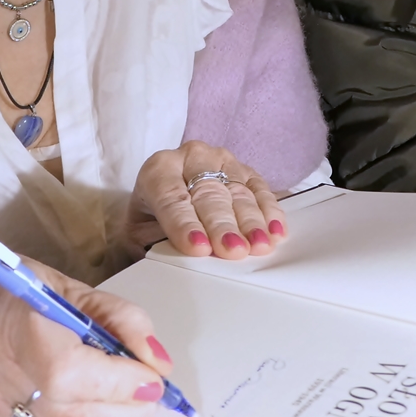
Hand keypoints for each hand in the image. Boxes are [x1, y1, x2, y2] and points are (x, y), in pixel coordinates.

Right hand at [0, 253, 175, 416]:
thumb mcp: (55, 282)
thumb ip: (113, 317)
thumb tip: (155, 358)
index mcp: (26, 331)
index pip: (95, 373)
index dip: (137, 375)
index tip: (153, 369)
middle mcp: (10, 382)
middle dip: (131, 408)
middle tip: (145, 388)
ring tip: (121, 398)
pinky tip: (89, 408)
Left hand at [125, 140, 287, 258]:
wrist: (161, 199)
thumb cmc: (151, 219)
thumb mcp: (140, 233)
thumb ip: (155, 243)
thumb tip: (182, 258)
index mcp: (158, 170)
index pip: (171, 198)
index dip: (185, 224)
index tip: (198, 247)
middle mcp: (191, 158)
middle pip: (209, 194)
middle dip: (223, 225)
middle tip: (234, 250)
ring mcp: (221, 160)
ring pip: (238, 190)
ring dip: (252, 221)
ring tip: (259, 245)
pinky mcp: (245, 169)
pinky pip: (261, 188)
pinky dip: (270, 211)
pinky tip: (276, 231)